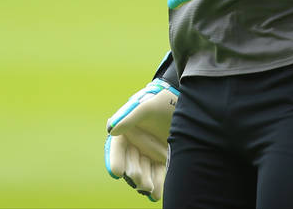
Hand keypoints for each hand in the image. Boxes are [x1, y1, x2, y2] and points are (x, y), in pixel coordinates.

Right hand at [105, 79, 178, 201]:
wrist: (182, 102)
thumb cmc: (160, 100)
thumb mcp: (145, 106)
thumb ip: (129, 117)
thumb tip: (111, 129)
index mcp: (126, 132)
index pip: (117, 149)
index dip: (116, 160)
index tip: (117, 172)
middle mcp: (136, 145)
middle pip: (130, 163)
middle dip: (134, 173)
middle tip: (139, 181)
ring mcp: (149, 153)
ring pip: (144, 172)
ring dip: (145, 181)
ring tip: (149, 188)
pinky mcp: (163, 159)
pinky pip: (158, 173)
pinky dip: (158, 183)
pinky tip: (158, 191)